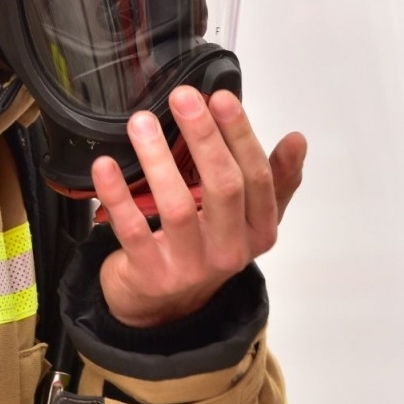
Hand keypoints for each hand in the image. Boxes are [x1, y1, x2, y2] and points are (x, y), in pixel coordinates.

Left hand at [96, 87, 305, 327]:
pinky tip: (106, 165)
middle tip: (183, 97)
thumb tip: (297, 139)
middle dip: (204, 137)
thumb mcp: (246, 219)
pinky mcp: (152, 275)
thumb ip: (273, 180)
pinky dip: (118, 196)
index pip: (257, 178)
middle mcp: (231, 251)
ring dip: (158, 159)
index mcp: (259, 230)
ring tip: (142, 122)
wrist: (165, 306)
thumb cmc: (206, 246)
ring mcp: (191, 266)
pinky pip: (133, 230)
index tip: (222, 97)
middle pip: (224, 187)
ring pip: (178, 207)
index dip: (241, 136)